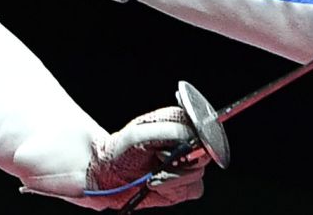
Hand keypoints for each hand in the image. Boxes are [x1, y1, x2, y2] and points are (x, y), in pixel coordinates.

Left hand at [85, 107, 207, 209]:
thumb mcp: (139, 134)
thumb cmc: (121, 150)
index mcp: (179, 123)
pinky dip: (174, 188)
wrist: (108, 175)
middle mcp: (186, 144)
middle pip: (205, 153)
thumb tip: (191, 135)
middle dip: (182, 160)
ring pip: (198, 173)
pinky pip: (193, 189)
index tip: (181, 147)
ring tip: (153, 173)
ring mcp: (186, 166)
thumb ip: (168, 131)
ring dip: (173, 176)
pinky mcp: (184, 186)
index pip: (204, 128)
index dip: (196, 139)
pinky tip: (156, 183)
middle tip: (160, 159)